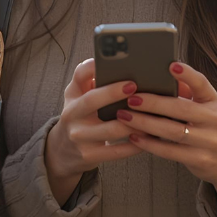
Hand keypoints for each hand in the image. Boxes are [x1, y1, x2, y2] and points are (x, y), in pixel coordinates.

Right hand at [44, 59, 143, 205]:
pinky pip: (117, 151)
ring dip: (134, 122)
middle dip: (114, 93)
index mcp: (72, 97)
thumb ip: (87, 76)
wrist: (63, 151)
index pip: (80, 78)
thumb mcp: (76, 95)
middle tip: (136, 87)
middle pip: (92, 101)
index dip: (95, 70)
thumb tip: (107, 61)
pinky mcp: (89, 156)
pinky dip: (135, 145)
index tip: (119, 69)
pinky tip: (150, 137)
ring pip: (111, 129)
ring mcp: (80, 138)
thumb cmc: (79, 115)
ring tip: (153, 114)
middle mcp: (71, 116)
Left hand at [116, 62, 216, 216]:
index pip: (202, 84)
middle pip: (181, 109)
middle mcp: (215, 120)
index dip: (187, 74)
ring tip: (125, 117)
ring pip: (173, 131)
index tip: (171, 65)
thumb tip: (161, 77)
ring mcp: (209, 142)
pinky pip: (171, 152)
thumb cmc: (210, 128)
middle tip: (131, 98)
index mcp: (214, 101)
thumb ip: (187, 94)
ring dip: (146, 124)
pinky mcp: (200, 160)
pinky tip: (134, 137)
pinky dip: (150, 144)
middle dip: (153, 103)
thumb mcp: (206, 108)